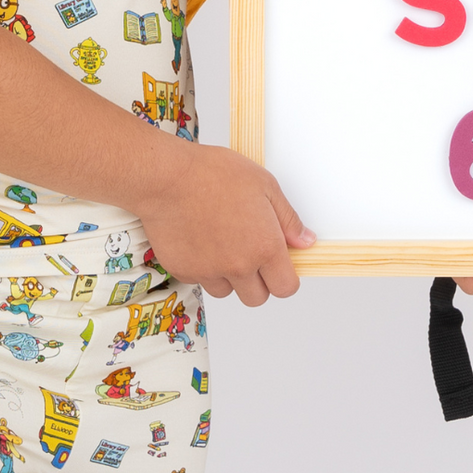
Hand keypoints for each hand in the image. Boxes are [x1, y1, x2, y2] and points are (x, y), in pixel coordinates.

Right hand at [135, 142, 314, 304]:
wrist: (167, 177)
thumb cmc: (214, 174)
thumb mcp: (264, 185)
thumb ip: (288, 219)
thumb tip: (305, 241)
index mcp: (264, 247)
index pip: (286, 288)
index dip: (286, 278)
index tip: (280, 265)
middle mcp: (238, 267)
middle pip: (257, 298)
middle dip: (258, 281)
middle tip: (250, 252)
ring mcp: (208, 272)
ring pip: (226, 291)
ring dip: (228, 276)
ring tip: (221, 242)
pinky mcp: (183, 271)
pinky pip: (199, 280)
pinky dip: (202, 267)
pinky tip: (199, 239)